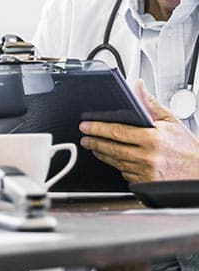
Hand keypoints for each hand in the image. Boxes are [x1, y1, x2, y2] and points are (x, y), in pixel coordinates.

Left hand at [79, 79, 198, 181]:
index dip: (98, 129)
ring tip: (94, 147)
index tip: (86, 126)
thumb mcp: (171, 120)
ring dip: (102, 154)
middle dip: (94, 142)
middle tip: (84, 138)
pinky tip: (113, 159)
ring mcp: (146, 172)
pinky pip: (125, 174)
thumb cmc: (186, 146)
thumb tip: (137, 86)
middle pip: (112, 148)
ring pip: (116, 162)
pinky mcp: (145, 183)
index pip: (117, 132)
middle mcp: (148, 157)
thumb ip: (150, 104)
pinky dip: (118, 166)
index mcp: (153, 139)